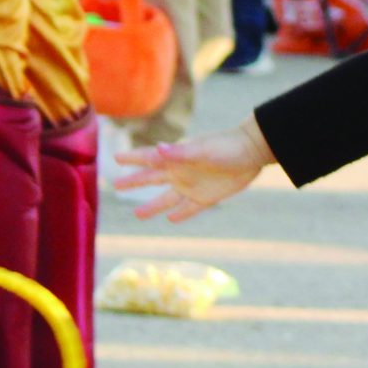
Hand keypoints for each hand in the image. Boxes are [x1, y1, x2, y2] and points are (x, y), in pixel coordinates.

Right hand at [113, 118, 272, 221]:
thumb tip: (158, 149)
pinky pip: (189, 209)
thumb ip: (180, 152)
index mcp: (176, 158)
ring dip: (152, 207)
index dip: (132, 158)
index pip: (148, 158)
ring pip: (166, 199)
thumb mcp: (203, 151)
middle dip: (134, 182)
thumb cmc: (227, 147)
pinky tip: (171, 219)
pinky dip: (180, 214)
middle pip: (151, 179)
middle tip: (116, 185)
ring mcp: (192, 186)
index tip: (115, 158)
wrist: (252, 152)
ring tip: (137, 215)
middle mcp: (180, 173)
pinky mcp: (206, 198)